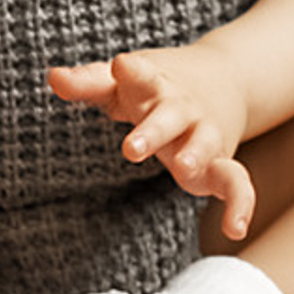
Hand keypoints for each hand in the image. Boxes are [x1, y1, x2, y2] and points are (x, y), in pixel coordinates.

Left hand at [47, 44, 257, 238]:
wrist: (227, 77)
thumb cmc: (157, 86)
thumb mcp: (126, 83)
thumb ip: (89, 82)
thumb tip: (52, 77)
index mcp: (155, 86)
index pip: (142, 75)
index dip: (132, 71)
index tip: (121, 65)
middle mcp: (182, 109)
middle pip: (170, 116)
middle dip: (154, 130)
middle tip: (131, 147)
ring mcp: (204, 135)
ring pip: (204, 143)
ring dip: (196, 155)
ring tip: (184, 170)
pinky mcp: (219, 162)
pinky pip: (236, 181)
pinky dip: (241, 203)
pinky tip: (236, 229)